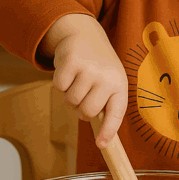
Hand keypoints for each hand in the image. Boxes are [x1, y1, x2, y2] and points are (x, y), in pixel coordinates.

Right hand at [46, 14, 127, 147]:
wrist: (86, 34)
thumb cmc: (99, 66)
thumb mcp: (109, 81)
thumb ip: (105, 105)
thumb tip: (100, 138)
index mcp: (120, 86)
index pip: (116, 114)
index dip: (108, 131)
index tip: (100, 145)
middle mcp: (108, 77)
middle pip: (86, 111)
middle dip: (79, 109)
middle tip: (82, 95)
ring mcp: (90, 68)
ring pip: (71, 100)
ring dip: (69, 94)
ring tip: (77, 79)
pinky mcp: (72, 61)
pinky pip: (59, 86)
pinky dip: (59, 82)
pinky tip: (68, 70)